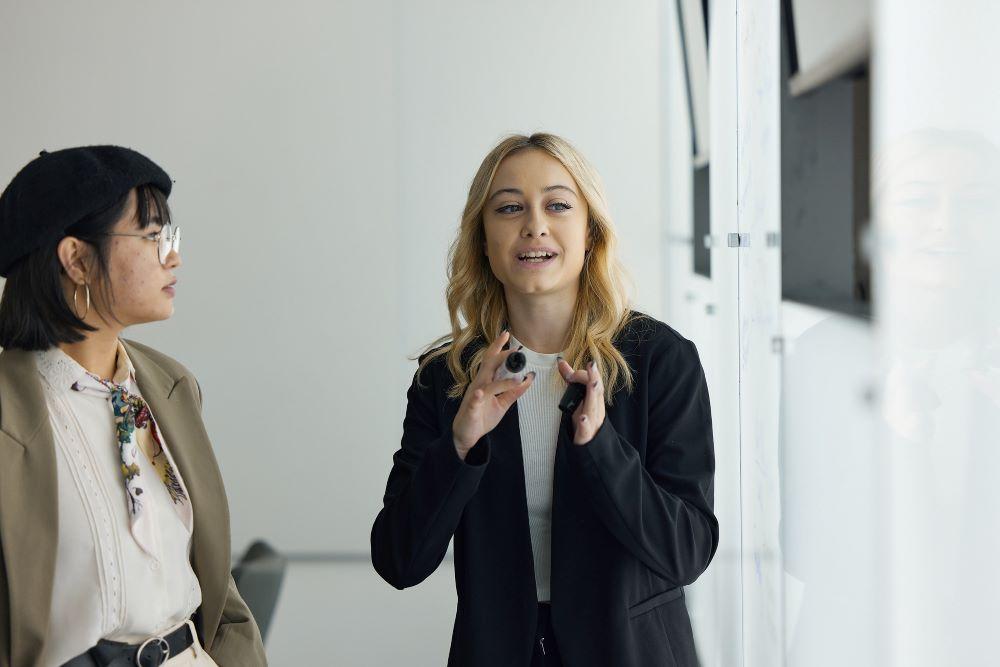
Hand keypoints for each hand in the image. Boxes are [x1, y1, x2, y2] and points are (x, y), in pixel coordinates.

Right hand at [452, 330, 535, 459]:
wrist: (467, 434)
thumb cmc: (482, 415)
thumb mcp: (502, 403)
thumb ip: (514, 391)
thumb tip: (529, 378)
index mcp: (487, 381)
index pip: (493, 360)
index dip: (498, 347)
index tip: (507, 334)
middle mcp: (480, 384)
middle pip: (489, 365)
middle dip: (501, 356)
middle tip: (515, 350)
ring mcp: (475, 395)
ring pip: (488, 383)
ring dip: (502, 380)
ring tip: (517, 378)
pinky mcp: (471, 408)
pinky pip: (474, 401)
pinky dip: (477, 397)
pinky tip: (480, 393)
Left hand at [557, 358, 605, 444]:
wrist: (590, 445)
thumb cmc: (584, 419)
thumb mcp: (578, 398)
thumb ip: (571, 380)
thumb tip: (561, 362)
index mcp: (595, 399)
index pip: (593, 382)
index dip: (583, 374)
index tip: (568, 370)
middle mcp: (596, 409)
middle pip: (596, 391)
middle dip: (594, 378)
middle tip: (592, 365)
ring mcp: (593, 422)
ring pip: (594, 407)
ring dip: (593, 395)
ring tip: (593, 383)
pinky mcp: (586, 435)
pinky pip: (586, 429)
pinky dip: (585, 423)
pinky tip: (582, 418)